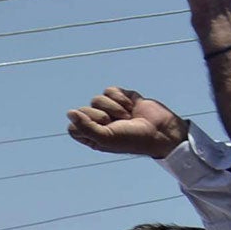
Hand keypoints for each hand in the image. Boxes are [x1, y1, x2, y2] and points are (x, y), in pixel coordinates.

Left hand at [65, 87, 187, 158]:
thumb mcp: (105, 138)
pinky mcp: (122, 97)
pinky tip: (132, 106)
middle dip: (102, 116)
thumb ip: (85, 127)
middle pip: (84, 110)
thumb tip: (69, 113)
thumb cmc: (131, 139)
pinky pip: (110, 90)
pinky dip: (121, 97)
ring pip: (97, 99)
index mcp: (91, 136)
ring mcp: (109, 109)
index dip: (85, 125)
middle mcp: (98, 122)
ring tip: (127, 117)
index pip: (73, 126)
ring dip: (114, 108)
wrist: (160, 130)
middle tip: (117, 124)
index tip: (101, 129)